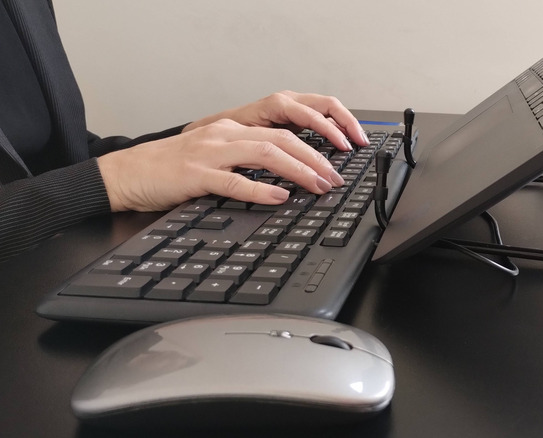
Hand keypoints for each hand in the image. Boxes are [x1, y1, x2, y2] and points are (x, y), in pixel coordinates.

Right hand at [97, 91, 369, 211]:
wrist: (129, 173)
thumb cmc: (174, 169)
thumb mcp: (217, 157)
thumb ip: (248, 161)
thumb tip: (288, 177)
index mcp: (235, 129)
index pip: (285, 127)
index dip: (317, 137)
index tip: (341, 153)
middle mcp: (226, 134)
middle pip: (283, 138)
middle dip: (316, 157)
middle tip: (336, 177)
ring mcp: (211, 152)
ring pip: (266, 152)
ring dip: (299, 170)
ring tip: (319, 185)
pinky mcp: (196, 174)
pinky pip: (234, 180)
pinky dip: (260, 189)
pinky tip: (280, 197)